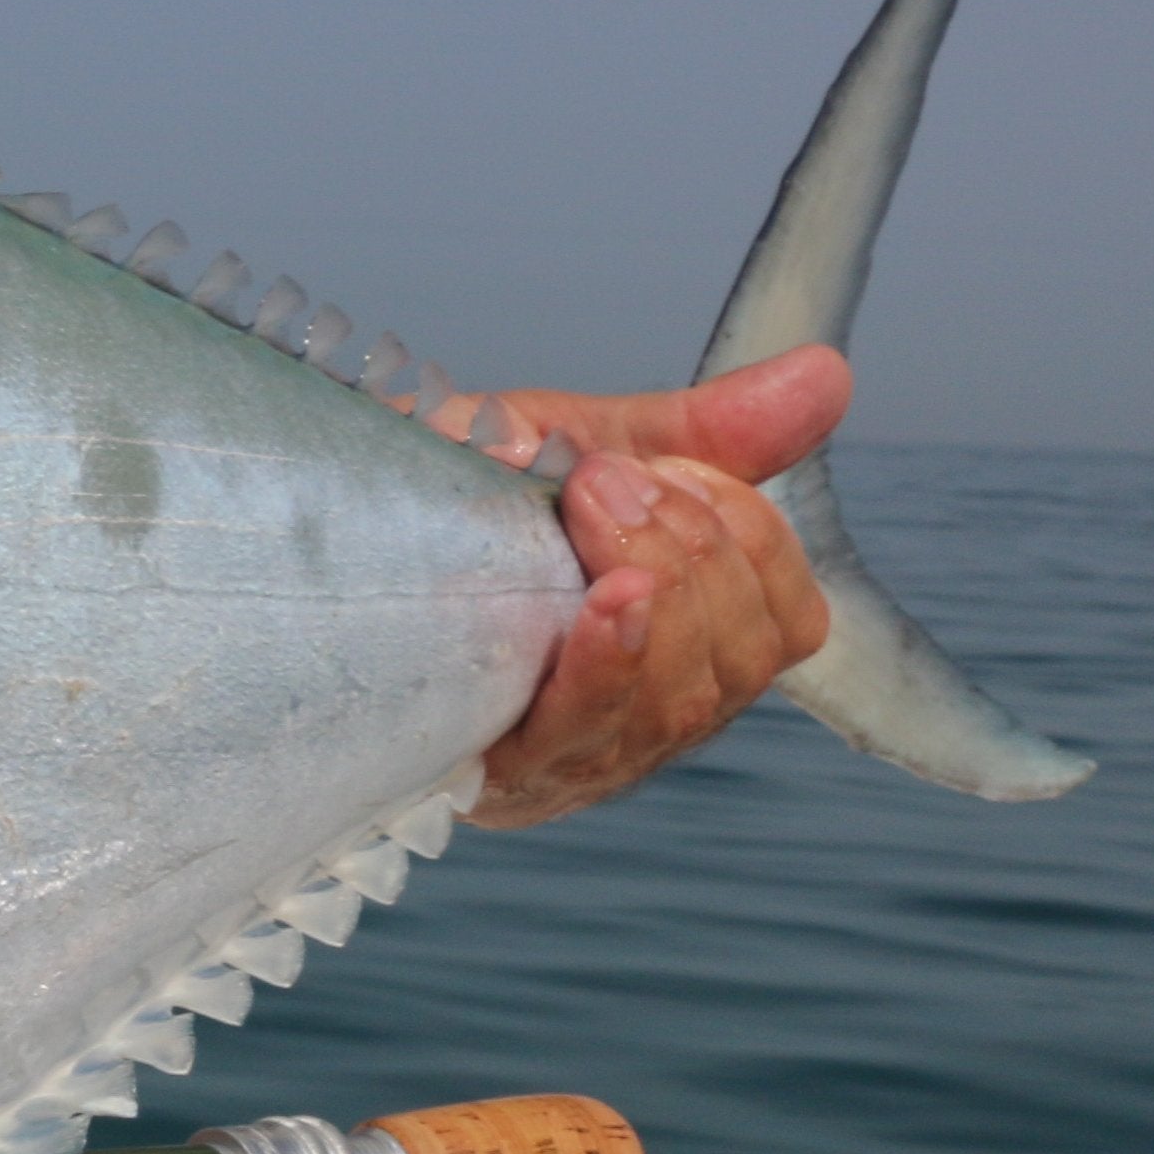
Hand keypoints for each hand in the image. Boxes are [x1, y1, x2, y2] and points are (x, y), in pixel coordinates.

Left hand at [431, 344, 844, 827]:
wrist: (324, 554)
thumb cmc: (470, 512)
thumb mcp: (586, 449)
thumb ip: (706, 428)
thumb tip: (829, 373)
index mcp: (688, 648)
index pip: (789, 623)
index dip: (752, 538)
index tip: (668, 466)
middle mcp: (649, 719)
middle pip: (742, 663)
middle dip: (693, 553)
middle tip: (609, 481)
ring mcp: (579, 757)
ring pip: (683, 701)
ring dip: (659, 591)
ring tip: (595, 508)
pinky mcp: (501, 780)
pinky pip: (588, 736)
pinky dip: (613, 664)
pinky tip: (608, 606)